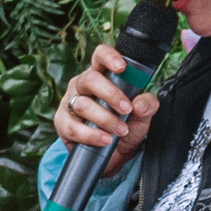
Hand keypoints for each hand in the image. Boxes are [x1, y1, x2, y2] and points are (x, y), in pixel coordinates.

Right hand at [53, 41, 154, 167]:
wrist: (112, 154)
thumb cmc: (124, 125)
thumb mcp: (142, 116)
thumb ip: (147, 106)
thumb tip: (141, 104)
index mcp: (102, 75)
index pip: (100, 56)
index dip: (109, 57)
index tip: (122, 67)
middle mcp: (82, 85)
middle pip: (90, 79)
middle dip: (111, 94)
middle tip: (127, 109)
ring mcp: (70, 102)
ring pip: (83, 104)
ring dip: (105, 119)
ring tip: (121, 130)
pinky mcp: (62, 122)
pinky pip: (73, 127)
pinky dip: (91, 135)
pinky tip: (105, 139)